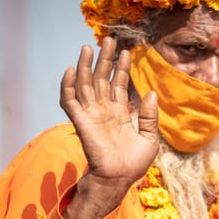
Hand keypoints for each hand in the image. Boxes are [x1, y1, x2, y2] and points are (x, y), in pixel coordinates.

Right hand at [60, 37, 158, 218]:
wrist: (120, 179)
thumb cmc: (135, 163)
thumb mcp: (150, 138)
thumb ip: (149, 115)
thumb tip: (151, 92)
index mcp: (120, 113)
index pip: (119, 84)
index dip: (122, 68)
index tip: (126, 52)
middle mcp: (104, 110)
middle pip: (102, 79)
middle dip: (105, 59)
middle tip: (108, 40)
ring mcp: (92, 115)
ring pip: (86, 85)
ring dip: (86, 66)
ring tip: (89, 47)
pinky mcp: (81, 122)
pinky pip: (70, 101)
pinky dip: (68, 86)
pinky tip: (72, 70)